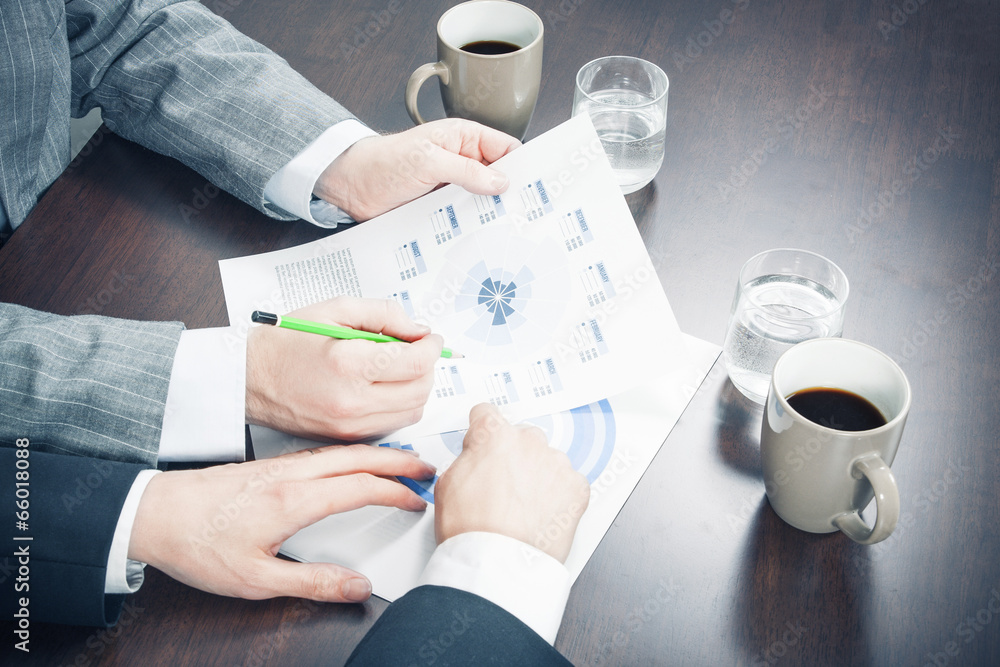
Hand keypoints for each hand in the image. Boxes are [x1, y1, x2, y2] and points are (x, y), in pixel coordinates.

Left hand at [129, 444, 434, 602]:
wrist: (153, 513)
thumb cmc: (197, 543)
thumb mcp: (256, 580)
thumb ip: (312, 582)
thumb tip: (356, 586)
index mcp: (294, 500)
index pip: (361, 487)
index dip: (395, 492)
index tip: (417, 500)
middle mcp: (290, 474)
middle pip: (358, 457)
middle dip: (398, 459)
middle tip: (427, 466)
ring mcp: (280, 465)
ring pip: (341, 451)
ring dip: (377, 452)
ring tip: (401, 460)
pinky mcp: (269, 465)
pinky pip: (323, 453)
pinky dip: (352, 453)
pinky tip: (353, 462)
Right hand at [246, 296, 442, 441]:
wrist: (249, 377)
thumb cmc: (286, 342)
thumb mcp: (335, 309)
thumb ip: (384, 314)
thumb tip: (418, 330)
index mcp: (349, 363)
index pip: (416, 362)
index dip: (432, 347)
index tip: (430, 338)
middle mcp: (352, 400)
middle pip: (420, 389)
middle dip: (427, 366)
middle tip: (416, 349)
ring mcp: (350, 424)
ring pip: (412, 411)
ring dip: (416, 387)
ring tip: (399, 367)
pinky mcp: (347, 437)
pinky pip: (392, 424)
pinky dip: (399, 405)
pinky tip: (383, 387)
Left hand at [313, 118, 520, 220]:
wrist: (351, 186)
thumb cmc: (384, 162)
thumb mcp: (429, 161)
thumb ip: (467, 171)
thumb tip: (500, 181)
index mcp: (463, 138)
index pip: (506, 148)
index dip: (522, 166)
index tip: (536, 186)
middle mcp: (461, 161)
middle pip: (498, 178)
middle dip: (510, 194)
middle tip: (526, 214)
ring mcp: (452, 185)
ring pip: (482, 200)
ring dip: (490, 213)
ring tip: (507, 230)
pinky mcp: (441, 207)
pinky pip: (463, 216)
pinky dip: (471, 225)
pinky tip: (480, 236)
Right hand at [434, 404, 590, 562]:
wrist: (498, 565)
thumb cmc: (471, 531)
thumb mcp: (447, 484)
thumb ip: (466, 459)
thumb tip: (474, 457)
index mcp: (494, 435)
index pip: (487, 414)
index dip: (481, 432)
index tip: (484, 443)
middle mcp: (529, 442)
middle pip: (521, 437)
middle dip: (513, 456)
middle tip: (502, 487)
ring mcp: (556, 463)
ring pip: (547, 460)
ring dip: (537, 476)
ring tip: (523, 507)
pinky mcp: (577, 488)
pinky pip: (568, 483)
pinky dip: (559, 495)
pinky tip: (542, 514)